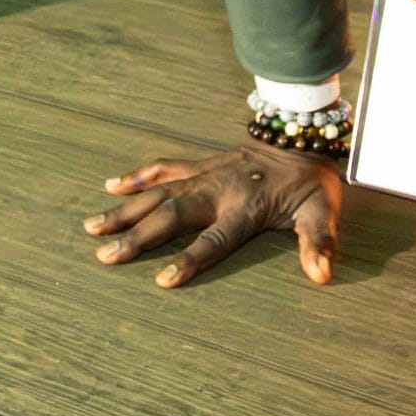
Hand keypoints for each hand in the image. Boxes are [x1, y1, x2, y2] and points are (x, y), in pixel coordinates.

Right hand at [84, 143, 341, 287]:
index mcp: (245, 209)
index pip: (212, 240)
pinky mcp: (200, 163)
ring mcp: (205, 174)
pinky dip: (137, 176)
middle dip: (137, 237)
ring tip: (92, 226)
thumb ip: (318, 244)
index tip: (162, 280)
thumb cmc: (313, 183)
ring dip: (125, 210)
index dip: (189, 260)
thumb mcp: (324, 213)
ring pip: (157, 193)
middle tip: (104, 256)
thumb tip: (320, 275)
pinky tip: (111, 186)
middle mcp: (217, 191)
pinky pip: (163, 168)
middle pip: (171, 216)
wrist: (304, 135)